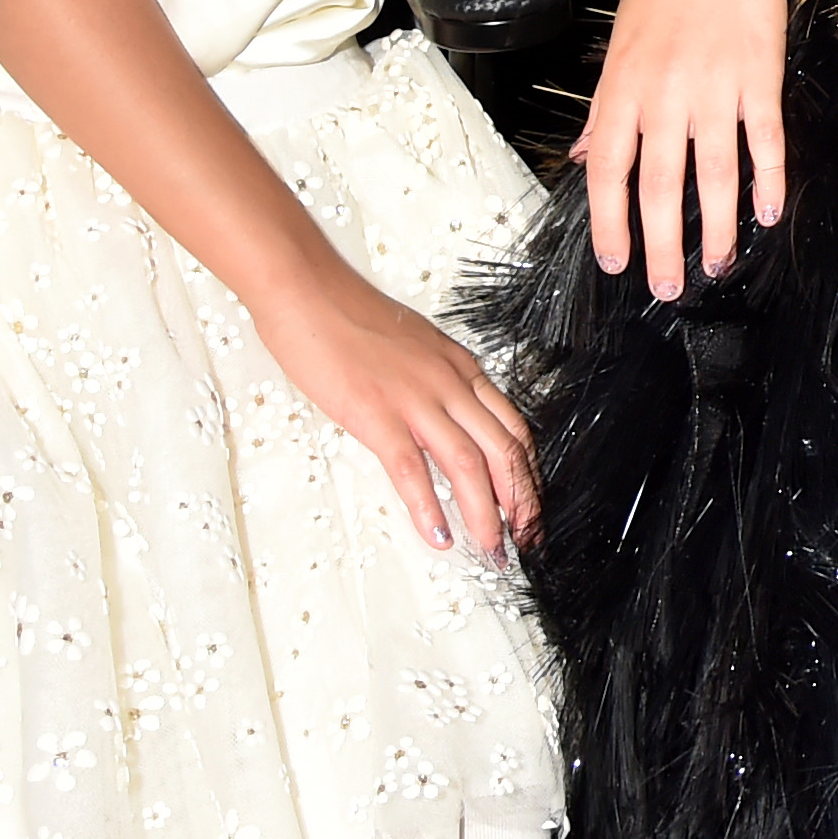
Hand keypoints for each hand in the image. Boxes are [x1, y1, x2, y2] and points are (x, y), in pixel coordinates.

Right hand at [248, 258, 536, 550]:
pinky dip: (428, 507)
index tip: (530, 505)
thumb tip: (443, 418)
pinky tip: (438, 535)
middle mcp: (448, 382)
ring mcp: (414, 398)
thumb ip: (434, 380)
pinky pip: (412, 469)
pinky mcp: (376, 413)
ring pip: (467, 464)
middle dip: (520, 501)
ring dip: (485, 513)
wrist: (307, 289)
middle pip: (502, 450)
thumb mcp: (412, 345)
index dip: (527, 472)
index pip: (511, 426)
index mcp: (459, 366)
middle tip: (524, 539)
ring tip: (491, 548)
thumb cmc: (348, 315)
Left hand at [581, 0, 801, 300]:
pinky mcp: (758, 74)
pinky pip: (763, 140)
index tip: (616, 262)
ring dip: (719, 226)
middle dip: (662, 245)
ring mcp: (714, 85)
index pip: (610, 172)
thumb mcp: (622, 39)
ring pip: (715, 174)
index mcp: (623, 85)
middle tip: (667, 288)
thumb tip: (590, 156)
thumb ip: (609, 106)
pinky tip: (771, 213)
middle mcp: (664, 92)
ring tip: (720, 264)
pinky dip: (768, 180)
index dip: (611, 223)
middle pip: (661, 186)